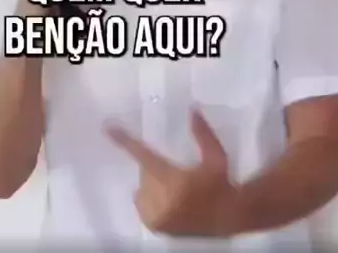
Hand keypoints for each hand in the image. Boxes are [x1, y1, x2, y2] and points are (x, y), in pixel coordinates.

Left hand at [106, 111, 238, 237]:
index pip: (143, 155)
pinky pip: (142, 207)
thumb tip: (193, 110)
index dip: (124, 141)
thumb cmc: (222, 185)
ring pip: (143, 189)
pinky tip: (167, 200)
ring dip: (153, 184)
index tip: (108, 128)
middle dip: (156, 169)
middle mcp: (161, 199)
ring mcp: (157, 216)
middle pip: (144, 173)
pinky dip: (150, 200)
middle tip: (176, 173)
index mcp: (172, 179)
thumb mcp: (217, 157)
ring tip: (175, 189)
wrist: (230, 219)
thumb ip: (203, 134)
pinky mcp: (157, 228)